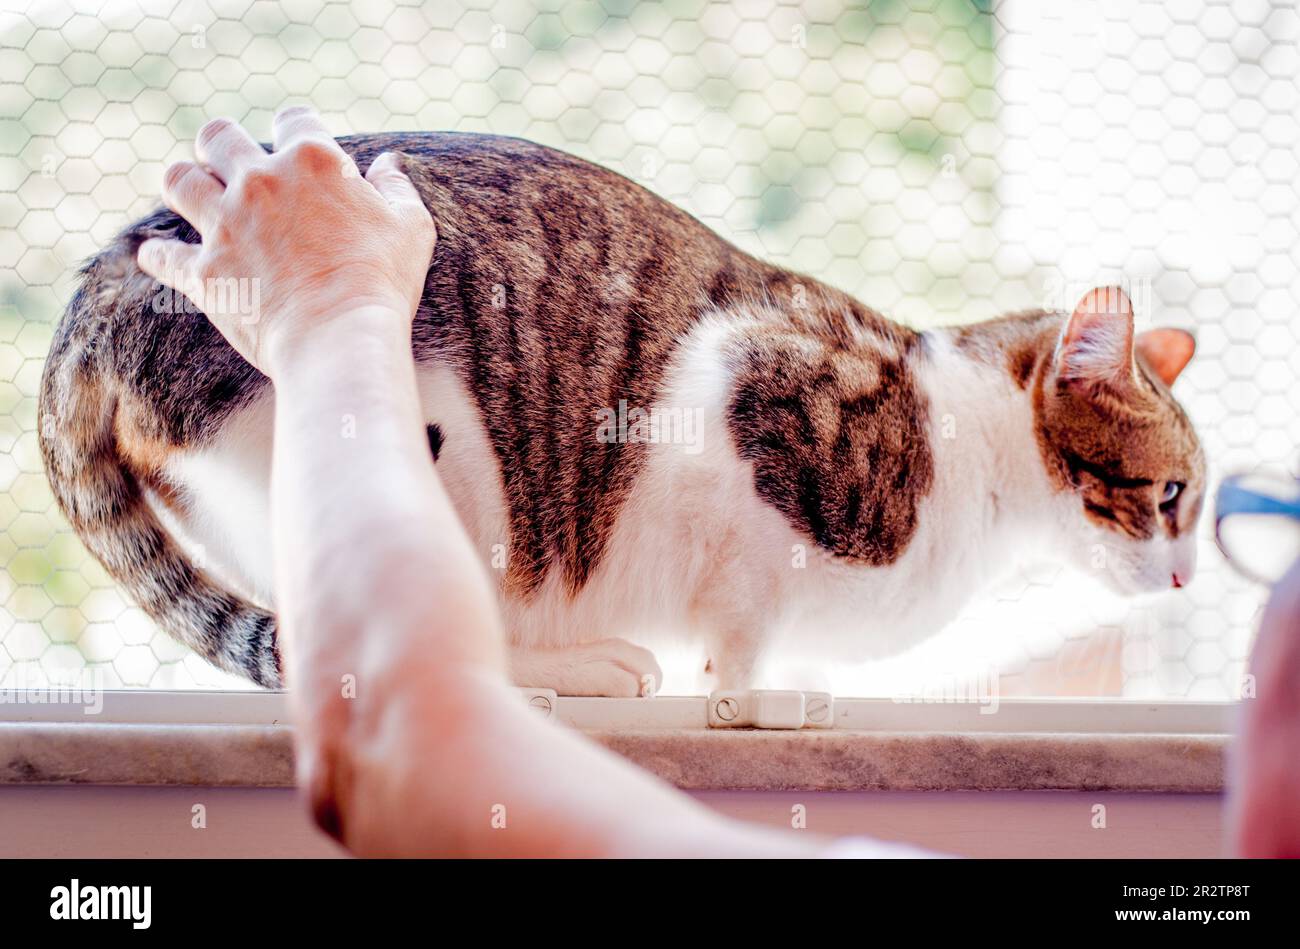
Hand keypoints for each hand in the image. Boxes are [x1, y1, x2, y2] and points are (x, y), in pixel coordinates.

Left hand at [137, 106, 434, 374]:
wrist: (341, 340)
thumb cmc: (383, 282)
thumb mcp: (411, 228)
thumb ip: (396, 187)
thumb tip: (387, 163)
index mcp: (314, 161)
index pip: (294, 120)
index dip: (297, 130)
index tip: (299, 146)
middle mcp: (260, 182)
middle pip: (218, 137)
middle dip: (220, 145)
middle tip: (227, 162)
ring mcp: (225, 225)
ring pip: (177, 180)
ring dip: (184, 183)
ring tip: (193, 195)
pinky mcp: (203, 271)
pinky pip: (162, 256)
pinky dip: (159, 257)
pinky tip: (157, 257)